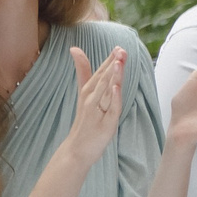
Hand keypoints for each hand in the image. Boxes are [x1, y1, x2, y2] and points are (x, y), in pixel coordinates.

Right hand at [59, 45, 125, 167]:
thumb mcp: (85, 97)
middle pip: (103, 79)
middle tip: (120, 49)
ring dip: (112, 76)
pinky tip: (115, 87)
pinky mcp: (104, 124)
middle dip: (112, 64)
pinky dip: (112, 98)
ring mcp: (97, 111)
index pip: (100, 73)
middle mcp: (91, 99)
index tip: (118, 47)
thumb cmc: (85, 122)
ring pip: (106, 91)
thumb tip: (75, 52)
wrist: (77, 149)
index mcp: (88, 92)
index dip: (109, 60)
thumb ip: (84, 74)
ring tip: (118, 62)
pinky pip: (110, 109)